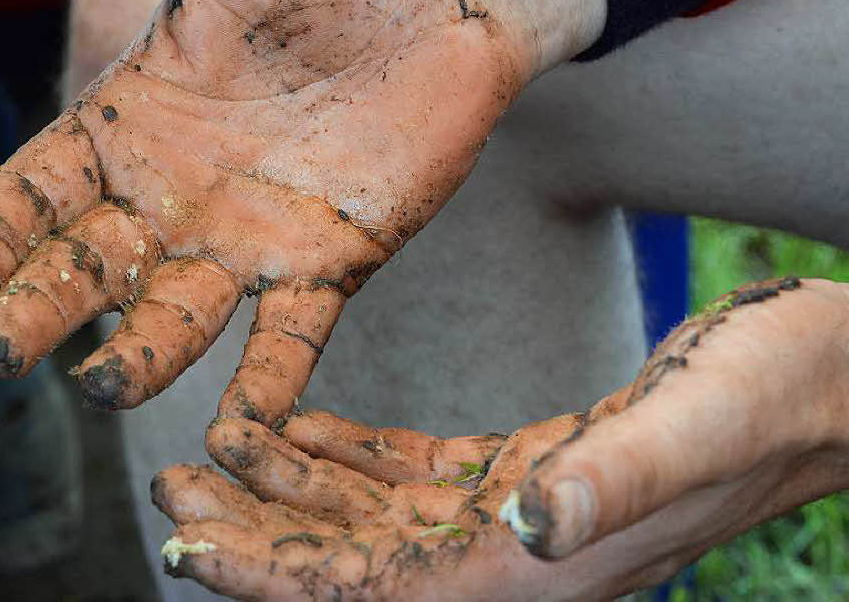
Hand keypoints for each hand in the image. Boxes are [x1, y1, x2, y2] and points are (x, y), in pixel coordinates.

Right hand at [0, 0, 604, 418]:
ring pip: (178, 316)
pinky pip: (289, 340)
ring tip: (106, 388)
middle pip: (89, 269)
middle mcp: (178, 196)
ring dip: (140, 358)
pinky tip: (238, 432)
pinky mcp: (330, 265)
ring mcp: (250, 239)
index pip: (35, 194)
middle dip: (42, 310)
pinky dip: (264, 389)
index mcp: (133, 124)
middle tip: (1, 356)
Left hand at [151, 277, 848, 599]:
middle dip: (257, 533)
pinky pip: (415, 476)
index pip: (376, 590)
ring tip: (214, 454)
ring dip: (290, 489)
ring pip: (373, 518)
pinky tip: (301, 430)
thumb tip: (530, 525)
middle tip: (171, 494)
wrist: (823, 375)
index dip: (277, 575)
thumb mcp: (700, 420)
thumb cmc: (775, 390)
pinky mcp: (529, 469)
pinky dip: (349, 456)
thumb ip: (615, 477)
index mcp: (542, 564)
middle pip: (355, 560)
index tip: (190, 547)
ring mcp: (521, 514)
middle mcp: (519, 553)